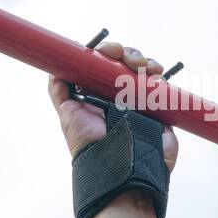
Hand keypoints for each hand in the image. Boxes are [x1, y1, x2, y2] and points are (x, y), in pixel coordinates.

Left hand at [48, 41, 178, 170]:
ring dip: (144, 63)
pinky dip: (160, 78)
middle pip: (125, 63)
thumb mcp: (68, 114)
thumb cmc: (90, 143)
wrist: (116, 167)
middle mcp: (119, 94)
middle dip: (127, 55)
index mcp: (98, 92)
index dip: (106, 52)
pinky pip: (162, 87)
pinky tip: (156, 76)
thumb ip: (60, 91)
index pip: (104, 63)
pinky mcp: (158, 109)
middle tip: (128, 60)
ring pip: (144, 71)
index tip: (109, 51)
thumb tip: (55, 67)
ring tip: (144, 69)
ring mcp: (139, 100)